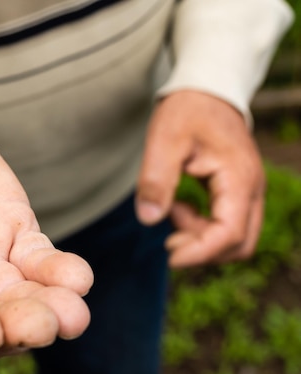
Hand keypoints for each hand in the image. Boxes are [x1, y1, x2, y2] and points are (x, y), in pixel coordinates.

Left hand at [136, 90, 264, 267]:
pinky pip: (226, 223)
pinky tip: (179, 206)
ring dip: (200, 237)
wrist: (206, 89)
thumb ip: (156, 180)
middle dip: (202, 251)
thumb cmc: (186, 110)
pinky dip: (201, 226)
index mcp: (238, 178)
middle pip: (239, 244)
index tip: (170, 256)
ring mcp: (247, 191)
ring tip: (172, 209)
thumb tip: (149, 219)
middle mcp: (252, 189)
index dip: (200, 252)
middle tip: (168, 239)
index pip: (230, 233)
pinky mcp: (237, 191)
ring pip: (234, 237)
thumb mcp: (163, 140)